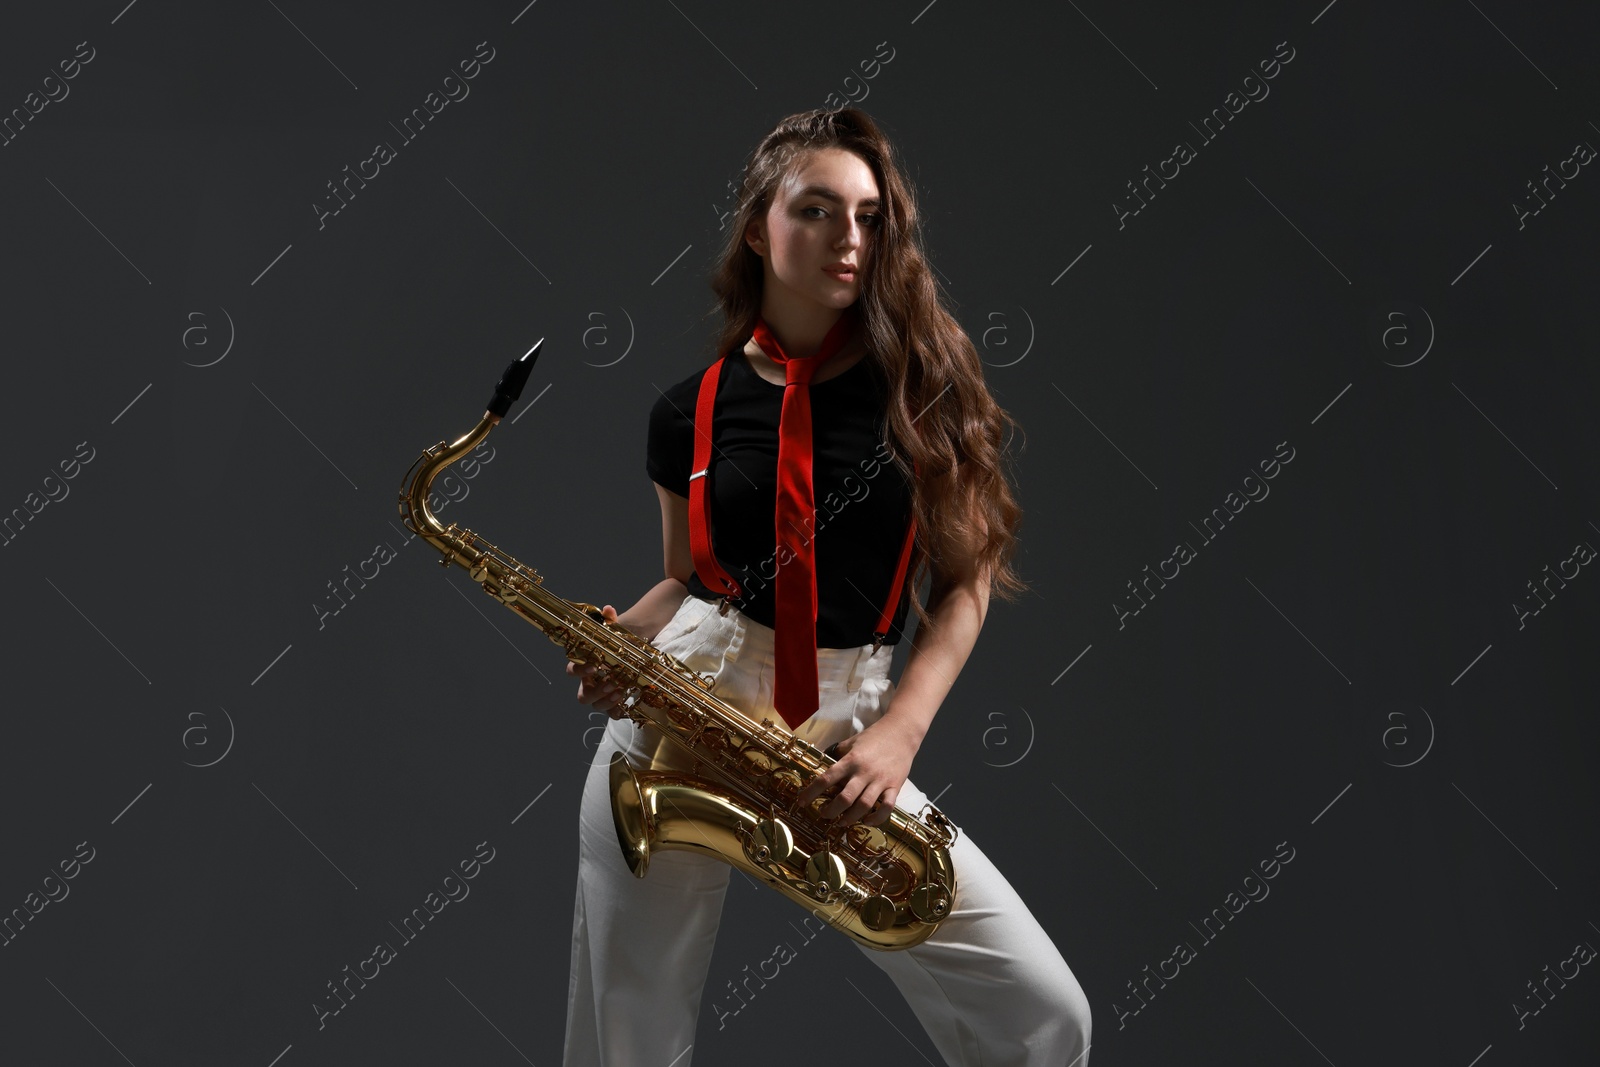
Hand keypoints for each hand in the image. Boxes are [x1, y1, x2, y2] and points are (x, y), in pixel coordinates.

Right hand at [566, 605, 631, 719]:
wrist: (637, 648)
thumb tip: (608, 609)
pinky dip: (617, 712)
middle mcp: (590, 682)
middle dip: (595, 692)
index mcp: (585, 665)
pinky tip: (626, 705)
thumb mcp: (616, 629)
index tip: (594, 666)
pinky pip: (611, 713)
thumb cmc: (620, 640)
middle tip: (611, 682)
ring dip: (607, 701)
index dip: (580, 670)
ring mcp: (602, 694)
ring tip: (621, 691)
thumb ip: (610, 621)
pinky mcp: (615, 701)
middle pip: (583, 696)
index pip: (571, 671)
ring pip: (596, 706)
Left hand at [795, 717, 921, 826]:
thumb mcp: (851, 742)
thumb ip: (838, 755)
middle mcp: (864, 772)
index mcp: (851, 760)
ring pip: (864, 806)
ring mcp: (881, 781)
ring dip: (850, 818)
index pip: (826, 778)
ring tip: (841, 821)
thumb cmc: (873, 737)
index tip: (802, 802)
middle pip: (844, 798)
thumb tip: (822, 764)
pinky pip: (887, 808)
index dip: (811, 792)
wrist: (902, 732)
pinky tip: (867, 821)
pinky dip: (877, 818)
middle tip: (823, 814)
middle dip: (831, 811)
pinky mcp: (895, 786)